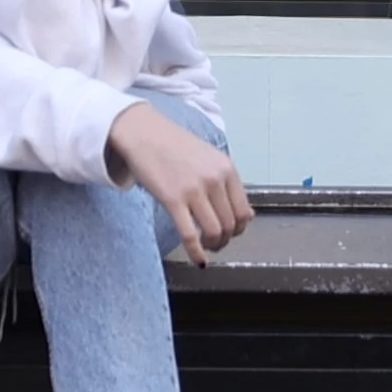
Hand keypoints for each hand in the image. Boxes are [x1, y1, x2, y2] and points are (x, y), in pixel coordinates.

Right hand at [107, 106, 252, 259]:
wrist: (143, 132)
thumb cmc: (173, 145)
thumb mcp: (209, 158)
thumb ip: (228, 184)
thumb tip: (248, 215)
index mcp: (226, 168)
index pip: (244, 210)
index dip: (239, 228)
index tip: (231, 233)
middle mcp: (215, 179)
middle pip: (231, 224)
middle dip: (225, 240)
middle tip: (216, 244)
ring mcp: (194, 190)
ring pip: (215, 232)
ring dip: (213, 246)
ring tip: (205, 247)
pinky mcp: (173, 200)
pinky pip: (190, 235)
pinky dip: (196, 253)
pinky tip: (197, 259)